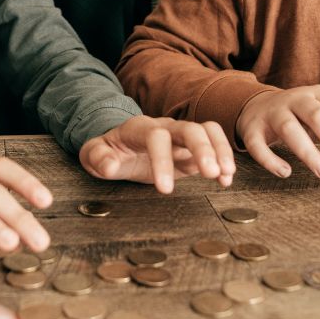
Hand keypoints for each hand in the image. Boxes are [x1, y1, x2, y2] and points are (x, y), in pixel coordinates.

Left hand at [79, 115, 235, 192]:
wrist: (119, 145)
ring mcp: (180, 137)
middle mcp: (165, 128)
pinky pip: (213, 145)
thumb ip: (98, 158)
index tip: (164, 190)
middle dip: (202, 148)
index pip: (156, 136)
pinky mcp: (191, 150)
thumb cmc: (107, 150)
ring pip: (206, 131)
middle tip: (211, 173)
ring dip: (219, 150)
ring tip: (225, 174)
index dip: (162, 160)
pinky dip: (223, 159)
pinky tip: (226, 179)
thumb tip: (109, 166)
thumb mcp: (93, 154)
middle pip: (189, 128)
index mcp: (139, 128)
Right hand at [236, 85, 319, 178]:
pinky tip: (286, 172)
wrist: (258, 107)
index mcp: (318, 94)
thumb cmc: (302, 117)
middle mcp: (295, 98)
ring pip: (289, 129)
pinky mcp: (251, 127)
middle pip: (318, 116)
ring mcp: (271, 112)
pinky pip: (257, 144)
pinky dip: (271, 160)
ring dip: (309, 152)